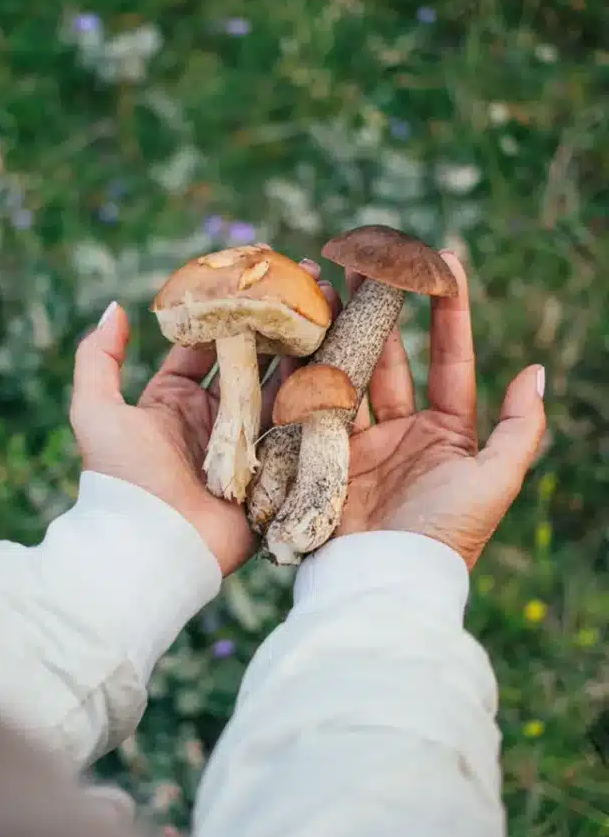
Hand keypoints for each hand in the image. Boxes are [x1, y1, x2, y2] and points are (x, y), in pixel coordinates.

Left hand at [69, 272, 338, 576]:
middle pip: (253, 362)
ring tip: (334, 310)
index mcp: (174, 402)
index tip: (257, 274)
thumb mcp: (95, 411)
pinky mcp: (274, 473)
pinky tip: (343, 361)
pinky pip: (300, 430)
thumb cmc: (121, 479)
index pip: (207, 346)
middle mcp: (214, 421)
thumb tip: (115, 307)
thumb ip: (97, 357)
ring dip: (306, 351)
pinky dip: (319, 398)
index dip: (230, 310)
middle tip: (309, 284)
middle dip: (279, 323)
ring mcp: (247, 446)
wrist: (153, 545)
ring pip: (282, 389)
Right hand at [336, 253, 546, 568]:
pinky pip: (315, 401)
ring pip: (350, 370)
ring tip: (327, 279)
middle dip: (382, 306)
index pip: (450, 360)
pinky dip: (306, 366)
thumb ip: (519, 427)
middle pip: (393, 356)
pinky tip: (299, 328)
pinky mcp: (321, 454)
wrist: (384, 579)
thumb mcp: (496, 480)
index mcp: (447, 432)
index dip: (449, 311)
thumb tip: (537, 371)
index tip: (446, 261)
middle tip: (370, 257)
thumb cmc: (446, 533)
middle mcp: (402, 431)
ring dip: (339, 326)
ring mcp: (359, 441)